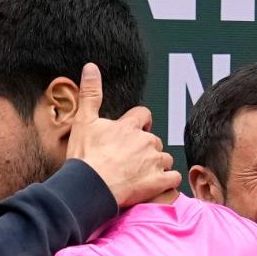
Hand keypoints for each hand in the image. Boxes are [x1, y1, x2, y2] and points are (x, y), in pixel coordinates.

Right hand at [66, 63, 178, 206]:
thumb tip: (91, 67)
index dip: (140, 122)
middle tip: (131, 160)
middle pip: (155, 140)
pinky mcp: (158, 182)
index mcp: (129, 127)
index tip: (133, 131)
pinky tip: (156, 185)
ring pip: (166, 158)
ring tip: (141, 174)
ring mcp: (154, 162)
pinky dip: (167, 182)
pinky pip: (173, 179)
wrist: (88, 188)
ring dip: (157, 165)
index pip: (144, 115)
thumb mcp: (83, 121)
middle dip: (147, 148)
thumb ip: (90, 93)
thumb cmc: (84, 158)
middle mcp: (146, 141)